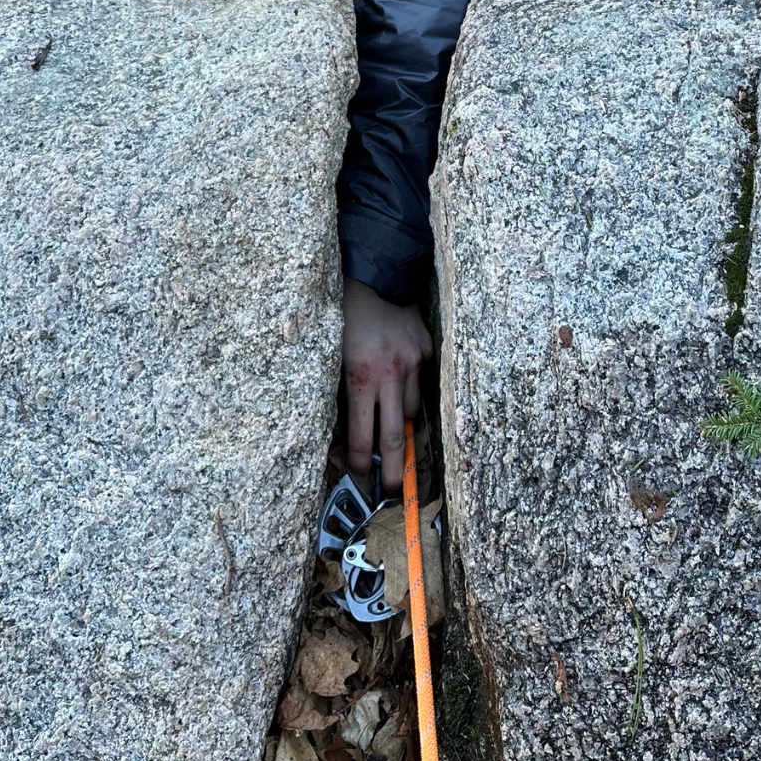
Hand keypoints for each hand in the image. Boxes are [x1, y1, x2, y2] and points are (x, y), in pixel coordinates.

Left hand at [342, 279, 433, 491]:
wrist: (374, 271)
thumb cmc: (343, 313)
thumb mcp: (333, 352)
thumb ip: (345, 386)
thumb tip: (350, 423)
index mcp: (361, 375)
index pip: (361, 432)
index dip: (360, 460)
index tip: (359, 475)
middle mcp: (390, 373)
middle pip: (395, 436)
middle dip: (392, 468)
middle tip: (390, 489)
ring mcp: (413, 361)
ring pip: (410, 408)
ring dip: (400, 419)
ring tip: (392, 425)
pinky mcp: (427, 348)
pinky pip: (420, 378)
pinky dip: (410, 384)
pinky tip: (400, 376)